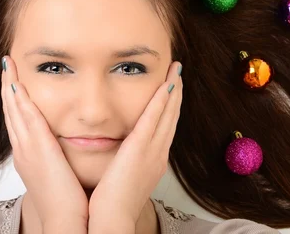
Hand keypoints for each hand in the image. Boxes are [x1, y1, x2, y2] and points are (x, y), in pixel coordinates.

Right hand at [1, 55, 88, 230]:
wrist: (64, 221)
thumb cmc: (66, 202)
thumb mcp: (57, 173)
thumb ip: (56, 158)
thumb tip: (62, 149)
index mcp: (27, 155)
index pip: (17, 120)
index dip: (12, 99)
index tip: (13, 79)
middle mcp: (22, 149)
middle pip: (10, 111)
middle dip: (7, 86)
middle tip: (6, 64)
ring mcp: (27, 148)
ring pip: (14, 110)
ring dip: (10, 86)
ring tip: (8, 64)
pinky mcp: (38, 149)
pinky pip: (26, 118)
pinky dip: (20, 99)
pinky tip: (18, 82)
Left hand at [88, 61, 182, 231]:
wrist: (112, 220)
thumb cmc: (111, 205)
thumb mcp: (123, 179)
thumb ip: (125, 164)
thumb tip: (120, 155)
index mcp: (153, 162)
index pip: (164, 128)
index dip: (170, 108)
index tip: (170, 89)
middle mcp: (158, 155)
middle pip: (171, 118)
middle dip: (175, 94)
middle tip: (178, 73)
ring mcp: (152, 152)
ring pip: (167, 114)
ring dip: (172, 91)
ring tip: (175, 71)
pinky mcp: (140, 149)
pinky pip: (154, 119)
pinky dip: (161, 100)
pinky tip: (166, 84)